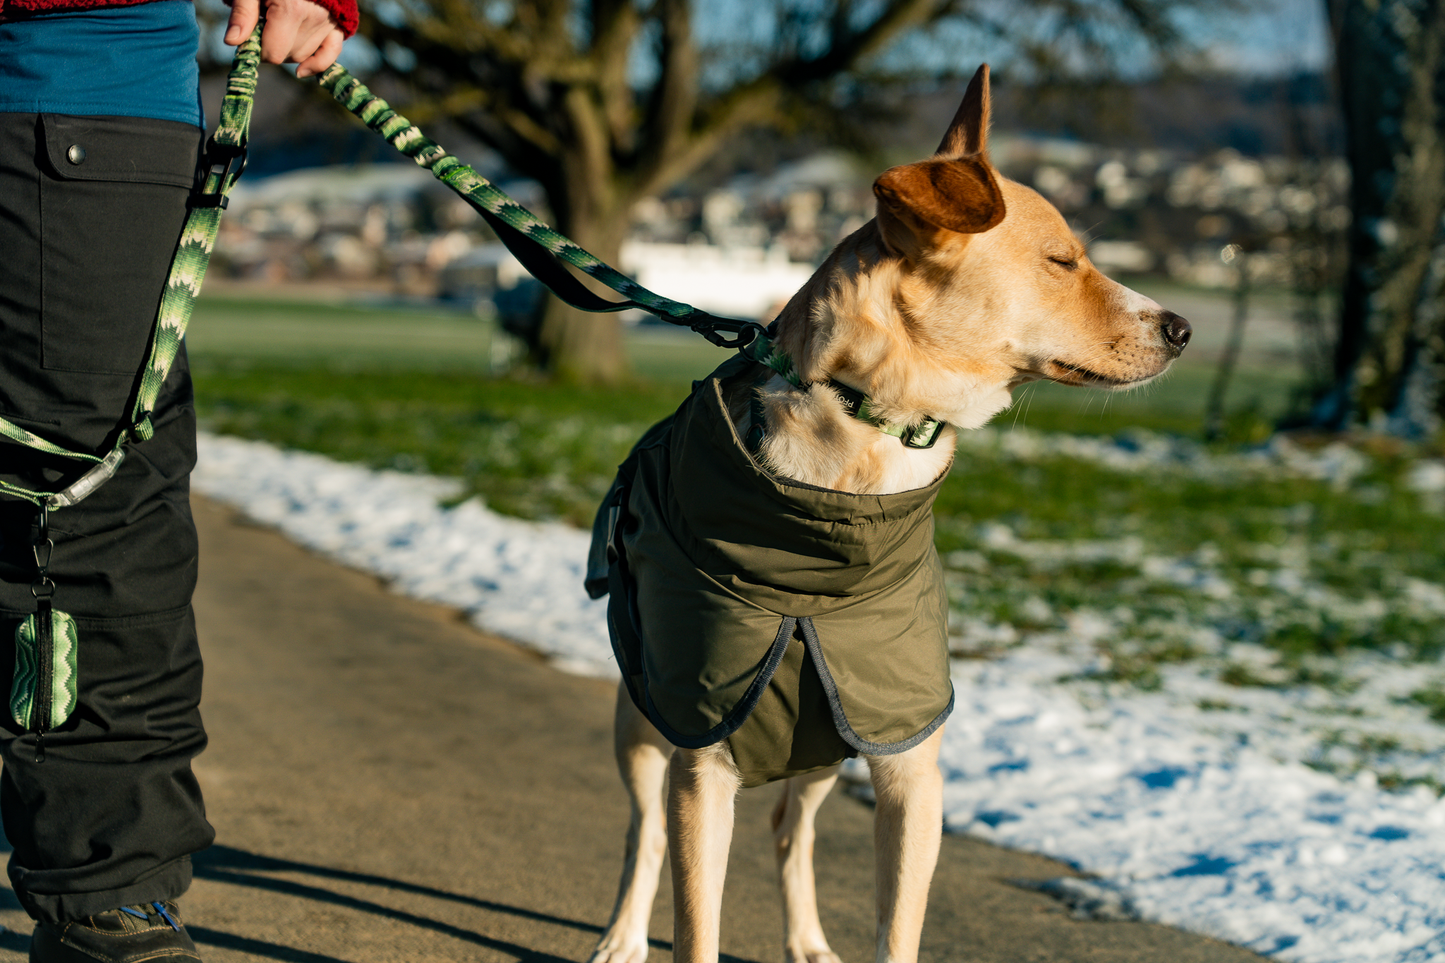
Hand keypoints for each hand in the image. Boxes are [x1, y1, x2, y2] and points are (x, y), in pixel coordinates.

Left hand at [224, 0, 344, 78]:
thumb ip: (243, 14)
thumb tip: (232, 42)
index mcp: (292, 9)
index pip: (273, 52)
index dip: (257, 49)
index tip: (248, 37)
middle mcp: (313, 18)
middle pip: (288, 55)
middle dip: (271, 48)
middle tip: (260, 30)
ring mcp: (327, 23)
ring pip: (303, 55)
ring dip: (287, 50)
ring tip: (277, 28)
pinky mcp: (336, 25)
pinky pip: (330, 52)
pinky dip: (317, 63)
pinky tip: (301, 71)